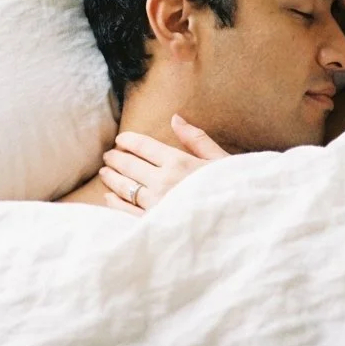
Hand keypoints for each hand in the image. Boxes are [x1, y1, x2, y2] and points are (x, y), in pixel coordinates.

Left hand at [100, 114, 228, 215]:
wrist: (240, 227)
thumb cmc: (234, 191)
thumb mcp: (220, 160)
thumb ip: (196, 139)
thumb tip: (175, 118)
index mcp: (180, 162)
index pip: (144, 146)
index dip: (128, 141)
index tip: (120, 140)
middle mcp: (164, 182)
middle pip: (129, 165)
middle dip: (115, 158)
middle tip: (108, 156)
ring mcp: (156, 205)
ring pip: (124, 187)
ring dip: (111, 178)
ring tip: (105, 172)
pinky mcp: (153, 225)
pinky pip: (126, 211)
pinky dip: (115, 202)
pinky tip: (110, 197)